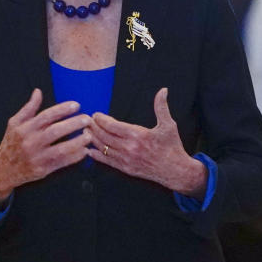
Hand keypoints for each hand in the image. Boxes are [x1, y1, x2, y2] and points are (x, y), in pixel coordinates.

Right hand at [0, 89, 91, 208]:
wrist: (4, 170)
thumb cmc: (11, 143)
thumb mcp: (14, 123)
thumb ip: (28, 108)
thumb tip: (38, 91)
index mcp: (25, 128)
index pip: (46, 116)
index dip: (62, 109)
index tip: (77, 105)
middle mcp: (31, 142)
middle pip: (55, 131)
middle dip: (73, 124)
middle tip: (87, 119)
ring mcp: (37, 157)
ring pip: (61, 149)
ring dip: (77, 142)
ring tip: (89, 135)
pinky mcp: (43, 170)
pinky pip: (62, 163)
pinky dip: (74, 157)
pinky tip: (84, 151)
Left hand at [87, 88, 206, 196]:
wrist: (176, 171)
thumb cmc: (172, 147)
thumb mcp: (169, 125)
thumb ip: (161, 107)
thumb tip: (163, 90)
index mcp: (137, 135)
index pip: (112, 126)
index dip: (101, 119)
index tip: (95, 114)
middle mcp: (129, 148)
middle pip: (104, 136)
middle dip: (94, 127)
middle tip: (86, 121)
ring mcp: (126, 160)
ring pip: (104, 148)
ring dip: (92, 139)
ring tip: (85, 131)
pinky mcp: (126, 169)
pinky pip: (107, 161)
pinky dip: (97, 155)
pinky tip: (89, 150)